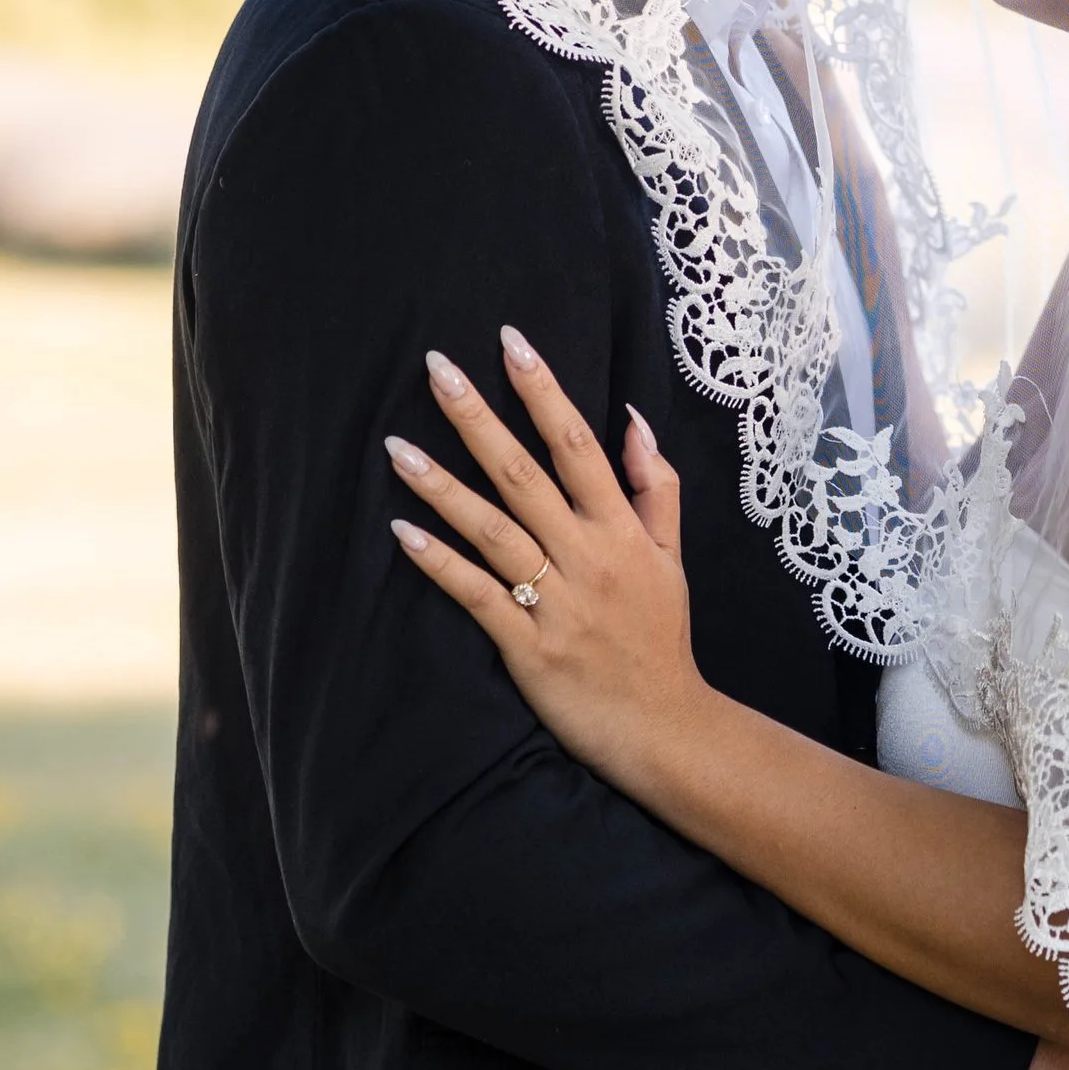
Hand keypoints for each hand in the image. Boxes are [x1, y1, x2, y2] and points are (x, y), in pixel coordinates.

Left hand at [385, 329, 706, 808]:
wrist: (665, 727)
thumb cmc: (662, 639)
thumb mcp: (673, 558)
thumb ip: (655, 488)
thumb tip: (633, 420)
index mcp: (623, 531)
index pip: (579, 444)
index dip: (544, 391)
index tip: (510, 342)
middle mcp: (589, 557)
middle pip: (526, 474)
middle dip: (479, 418)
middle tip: (436, 368)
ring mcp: (557, 601)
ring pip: (494, 530)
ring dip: (443, 486)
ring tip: (395, 446)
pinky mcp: (528, 646)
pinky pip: (479, 595)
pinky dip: (441, 563)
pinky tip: (404, 532)